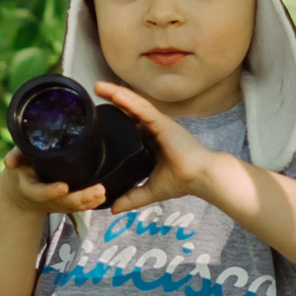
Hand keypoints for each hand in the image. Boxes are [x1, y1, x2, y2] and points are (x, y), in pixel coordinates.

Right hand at [0, 149, 105, 220]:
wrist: (21, 191)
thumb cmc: (21, 169)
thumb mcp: (17, 161)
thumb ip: (16, 156)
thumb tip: (9, 162)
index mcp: (31, 189)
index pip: (40, 193)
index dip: (51, 191)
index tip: (64, 187)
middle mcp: (45, 200)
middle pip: (64, 202)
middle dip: (81, 197)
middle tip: (98, 189)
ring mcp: (57, 204)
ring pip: (74, 206)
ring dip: (89, 200)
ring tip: (103, 192)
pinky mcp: (66, 204)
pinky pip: (79, 206)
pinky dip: (91, 203)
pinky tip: (103, 197)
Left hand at [92, 82, 222, 204]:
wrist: (201, 178)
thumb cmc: (183, 181)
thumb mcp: (150, 191)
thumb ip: (132, 197)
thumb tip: (113, 208)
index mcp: (150, 142)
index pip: (128, 125)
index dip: (113, 117)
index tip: (94, 114)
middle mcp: (153, 129)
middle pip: (128, 111)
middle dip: (111, 101)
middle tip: (94, 91)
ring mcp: (158, 124)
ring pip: (134, 105)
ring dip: (116, 94)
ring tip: (98, 86)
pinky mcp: (163, 123)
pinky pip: (143, 109)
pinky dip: (129, 101)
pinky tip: (115, 94)